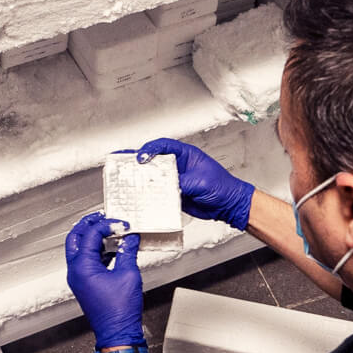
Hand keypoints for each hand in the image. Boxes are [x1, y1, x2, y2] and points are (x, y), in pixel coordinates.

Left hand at [65, 212, 145, 348]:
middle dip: (89, 225)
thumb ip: (128, 252)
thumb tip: (130, 239)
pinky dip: (98, 251)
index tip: (121, 224)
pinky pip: (87, 261)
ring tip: (111, 231)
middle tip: (104, 217)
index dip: (106, 224)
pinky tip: (113, 250)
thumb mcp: (128, 274)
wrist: (118, 333)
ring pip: (79, 249)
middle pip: (75, 238)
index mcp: (82, 267)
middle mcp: (75, 271)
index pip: (90, 234)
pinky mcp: (85, 285)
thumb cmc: (120, 311)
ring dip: (94, 238)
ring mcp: (79, 279)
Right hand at [136, 138, 253, 229]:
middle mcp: (179, 166)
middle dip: (139, 162)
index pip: (164, 146)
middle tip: (124, 164)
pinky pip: (159, 192)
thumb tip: (165, 184)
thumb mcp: (200, 182)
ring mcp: (175, 180)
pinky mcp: (174, 193)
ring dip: (142, 179)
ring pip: (154, 177)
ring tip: (127, 180)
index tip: (141, 157)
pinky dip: (150, 194)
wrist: (228, 206)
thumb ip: (181, 182)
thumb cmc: (222, 187)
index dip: (150, 149)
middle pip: (155, 160)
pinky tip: (141, 195)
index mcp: (186, 155)